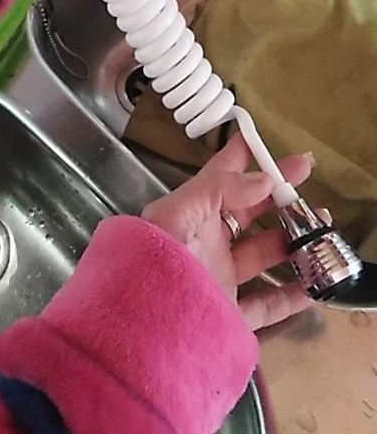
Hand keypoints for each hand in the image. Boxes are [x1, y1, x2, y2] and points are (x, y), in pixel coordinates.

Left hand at [141, 133, 313, 330]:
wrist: (142, 324)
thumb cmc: (155, 259)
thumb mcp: (178, 212)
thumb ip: (219, 189)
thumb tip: (262, 179)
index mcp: (191, 213)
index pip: (219, 177)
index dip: (240, 156)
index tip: (262, 138)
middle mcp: (206, 243)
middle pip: (248, 210)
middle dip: (277, 192)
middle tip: (306, 173)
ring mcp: (219, 278)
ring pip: (263, 254)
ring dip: (292, 240)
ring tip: (321, 226)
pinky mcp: (229, 314)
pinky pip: (267, 305)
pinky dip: (291, 296)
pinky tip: (313, 284)